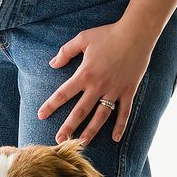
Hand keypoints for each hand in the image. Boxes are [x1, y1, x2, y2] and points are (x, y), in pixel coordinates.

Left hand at [37, 20, 152, 144]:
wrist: (136, 34)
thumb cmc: (108, 34)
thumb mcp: (83, 38)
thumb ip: (66, 51)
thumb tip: (52, 64)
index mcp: (85, 74)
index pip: (64, 93)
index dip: (51, 105)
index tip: (40, 115)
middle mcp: (98, 86)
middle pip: (80, 111)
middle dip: (69, 126)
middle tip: (59, 140)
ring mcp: (114, 90)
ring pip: (101, 116)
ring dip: (91, 131)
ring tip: (82, 143)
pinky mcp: (128, 91)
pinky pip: (124, 112)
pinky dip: (120, 126)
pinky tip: (115, 139)